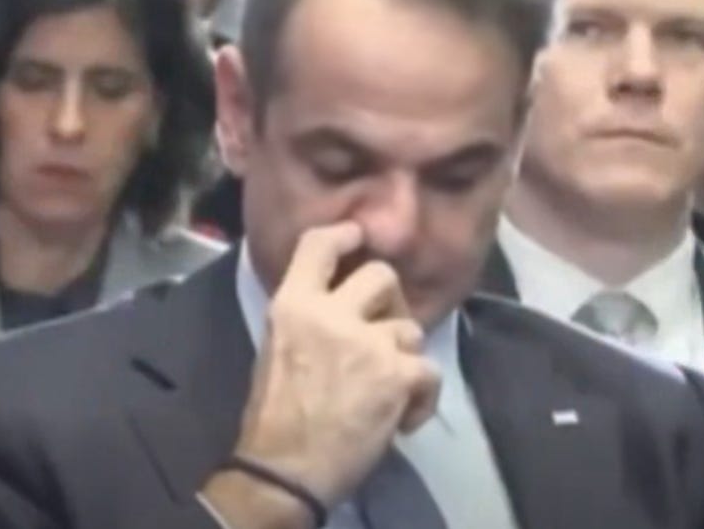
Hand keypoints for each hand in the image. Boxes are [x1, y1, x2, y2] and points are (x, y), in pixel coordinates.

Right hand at [204, 223, 439, 525]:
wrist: (285, 468)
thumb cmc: (274, 416)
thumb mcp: (278, 347)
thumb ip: (309, 319)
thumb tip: (342, 307)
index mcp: (292, 305)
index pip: (318, 245)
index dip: (345, 235)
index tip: (358, 236)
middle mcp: (330, 314)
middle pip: (382, 276)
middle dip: (390, 302)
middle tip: (383, 331)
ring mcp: (367, 343)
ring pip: (410, 329)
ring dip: (404, 358)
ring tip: (389, 389)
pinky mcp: (397, 376)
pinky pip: (429, 371)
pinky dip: (422, 397)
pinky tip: (404, 418)